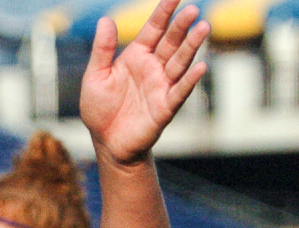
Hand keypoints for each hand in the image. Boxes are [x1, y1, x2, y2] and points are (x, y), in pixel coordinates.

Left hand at [80, 0, 209, 165]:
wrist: (107, 143)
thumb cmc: (100, 109)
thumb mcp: (95, 76)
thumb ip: (102, 50)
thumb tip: (105, 20)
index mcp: (136, 56)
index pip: (153, 29)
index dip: (163, 12)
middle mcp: (153, 68)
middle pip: (171, 42)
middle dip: (181, 26)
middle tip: (192, 9)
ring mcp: (161, 87)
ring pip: (180, 62)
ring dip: (191, 46)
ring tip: (203, 28)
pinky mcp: (165, 108)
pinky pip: (179, 92)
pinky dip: (190, 81)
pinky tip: (200, 67)